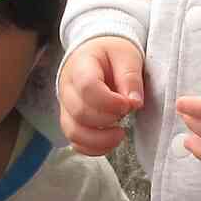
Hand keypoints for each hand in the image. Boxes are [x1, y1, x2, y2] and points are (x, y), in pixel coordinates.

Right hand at [58, 37, 145, 158]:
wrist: (96, 52)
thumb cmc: (112, 52)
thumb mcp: (127, 55)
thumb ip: (131, 78)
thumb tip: (134, 103)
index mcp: (80, 66)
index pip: (87, 87)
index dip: (110, 102)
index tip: (128, 104)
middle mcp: (67, 88)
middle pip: (80, 113)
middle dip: (108, 119)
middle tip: (126, 112)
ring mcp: (66, 106)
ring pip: (74, 132)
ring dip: (100, 140)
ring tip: (120, 133)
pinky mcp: (71, 120)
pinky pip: (75, 142)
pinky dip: (93, 148)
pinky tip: (111, 142)